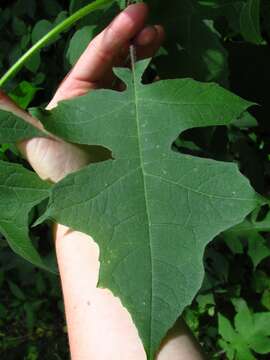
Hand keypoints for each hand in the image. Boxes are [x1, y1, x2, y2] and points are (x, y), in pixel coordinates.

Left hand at [0, 3, 163, 182]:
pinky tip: (165, 74)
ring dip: (147, 56)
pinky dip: (157, 86)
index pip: (97, 56)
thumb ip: (10, 110)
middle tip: (154, 26)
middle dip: (134, 40)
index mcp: (76, 94)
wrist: (89, 204)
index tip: (137, 13)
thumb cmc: (61, 170)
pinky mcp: (140, 130)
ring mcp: (121, 114)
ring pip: (134, 77)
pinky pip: (149, 103)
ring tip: (161, 37)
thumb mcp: (33, 137)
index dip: (116, 33)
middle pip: (118, 62)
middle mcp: (98, 100)